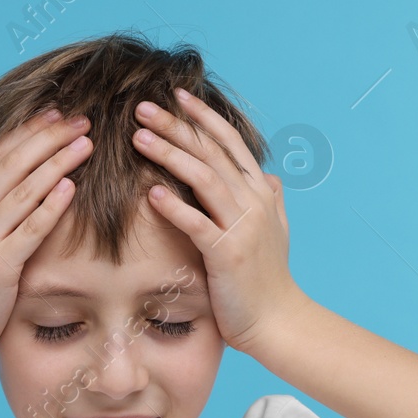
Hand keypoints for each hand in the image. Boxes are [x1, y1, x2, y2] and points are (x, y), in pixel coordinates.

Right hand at [0, 110, 92, 355]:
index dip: (26, 131)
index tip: (55, 115)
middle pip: (13, 164)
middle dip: (48, 138)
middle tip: (80, 121)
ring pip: (24, 191)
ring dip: (57, 163)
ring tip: (85, 145)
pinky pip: (30, 229)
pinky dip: (50, 207)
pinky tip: (71, 188)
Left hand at [131, 87, 303, 352]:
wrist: (278, 322)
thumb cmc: (268, 279)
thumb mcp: (275, 231)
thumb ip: (270, 199)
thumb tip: (268, 174)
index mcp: (260, 191)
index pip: (229, 142)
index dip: (202, 116)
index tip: (176, 95)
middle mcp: (254, 201)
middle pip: (211, 152)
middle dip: (176, 126)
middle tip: (143, 107)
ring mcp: (243, 226)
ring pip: (204, 179)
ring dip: (170, 155)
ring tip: (139, 138)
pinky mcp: (228, 254)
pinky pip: (198, 224)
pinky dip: (175, 207)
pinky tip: (151, 193)